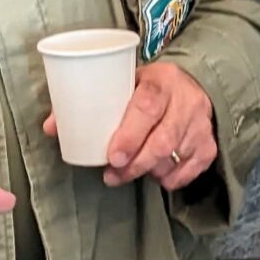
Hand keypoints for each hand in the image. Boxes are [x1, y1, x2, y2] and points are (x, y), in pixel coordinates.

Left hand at [46, 61, 215, 188]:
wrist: (196, 84)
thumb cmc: (149, 87)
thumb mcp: (124, 83)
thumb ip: (89, 102)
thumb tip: (50, 128)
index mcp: (161, 81)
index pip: (148, 107)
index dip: (130, 135)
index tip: (112, 157)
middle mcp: (186, 101)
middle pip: (162, 139)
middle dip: (135, 162)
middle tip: (113, 174)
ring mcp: (201, 125)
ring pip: (175, 158)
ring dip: (149, 172)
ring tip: (127, 174)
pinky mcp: (209, 144)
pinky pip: (191, 170)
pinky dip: (170, 179)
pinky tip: (155, 176)